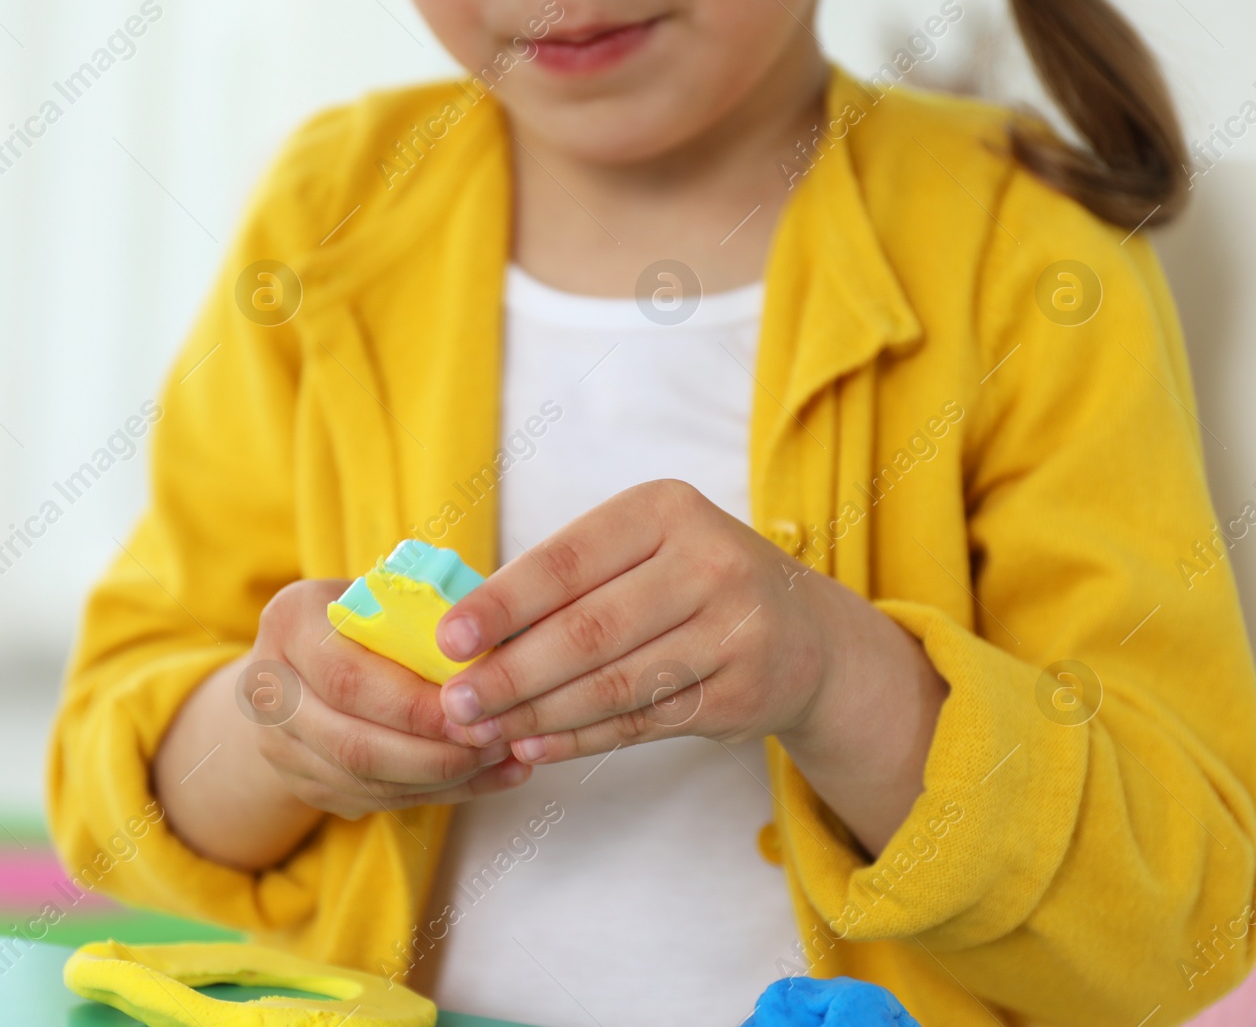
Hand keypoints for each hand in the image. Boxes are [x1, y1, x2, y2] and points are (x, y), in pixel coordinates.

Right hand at [244, 579, 530, 820]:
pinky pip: (376, 800)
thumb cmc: (361, 616)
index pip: (348, 677)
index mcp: (289, 622)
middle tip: (495, 740)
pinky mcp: (303, 785)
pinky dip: (440, 793)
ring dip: (444, 778)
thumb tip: (504, 644)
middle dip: (434, 752)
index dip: (413, 703)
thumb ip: (424, 613)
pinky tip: (489, 777)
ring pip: (366, 782)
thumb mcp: (381, 594)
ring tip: (502, 758)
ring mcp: (280, 745)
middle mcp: (269, 688)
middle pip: (355, 743)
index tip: (473, 707)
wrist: (298, 663)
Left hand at [431, 480, 944, 851]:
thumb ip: (567, 582)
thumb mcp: (642, 551)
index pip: (566, 561)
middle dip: (511, 673)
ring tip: (483, 730)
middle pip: (588, 630)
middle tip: (454, 703)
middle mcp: (708, 562)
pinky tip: (535, 744)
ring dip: (538, 713)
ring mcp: (734, 631)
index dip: (502, 603)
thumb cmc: (690, 583)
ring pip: (613, 684)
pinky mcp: (742, 693)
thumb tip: (466, 633)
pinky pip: (643, 722)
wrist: (806, 636)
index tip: (449, 639)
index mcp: (665, 510)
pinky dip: (581, 737)